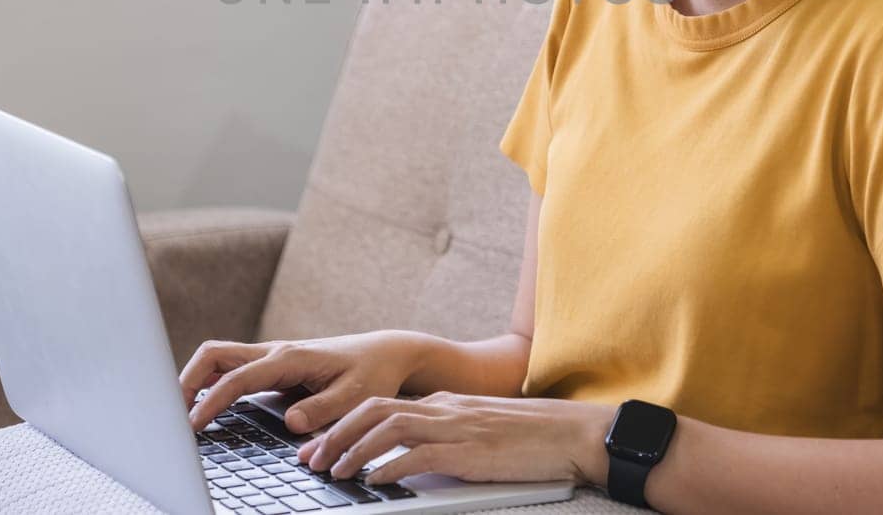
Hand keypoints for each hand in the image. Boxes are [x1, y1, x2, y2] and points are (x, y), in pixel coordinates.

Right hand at [180, 330, 420, 432]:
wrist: (384, 353)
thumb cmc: (372, 374)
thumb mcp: (357, 396)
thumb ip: (323, 409)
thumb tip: (291, 423)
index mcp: (289, 358)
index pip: (237, 379)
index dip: (211, 403)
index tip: (192, 426)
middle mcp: (274, 352)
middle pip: (214, 355)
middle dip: (185, 381)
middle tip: (169, 415)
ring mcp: (270, 356)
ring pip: (218, 359)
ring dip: (194, 381)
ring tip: (178, 414)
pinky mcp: (271, 366)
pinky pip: (230, 369)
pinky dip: (209, 383)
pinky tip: (204, 407)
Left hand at [296, 391, 613, 488]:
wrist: (572, 434)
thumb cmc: (530, 438)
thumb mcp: (477, 430)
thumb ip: (444, 436)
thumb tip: (406, 460)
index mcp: (443, 403)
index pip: (380, 405)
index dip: (343, 424)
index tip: (318, 445)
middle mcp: (443, 409)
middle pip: (373, 411)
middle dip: (336, 434)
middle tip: (310, 459)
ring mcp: (455, 427)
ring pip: (388, 429)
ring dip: (354, 451)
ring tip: (334, 472)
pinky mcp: (469, 451)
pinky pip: (419, 455)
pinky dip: (389, 466)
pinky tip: (373, 481)